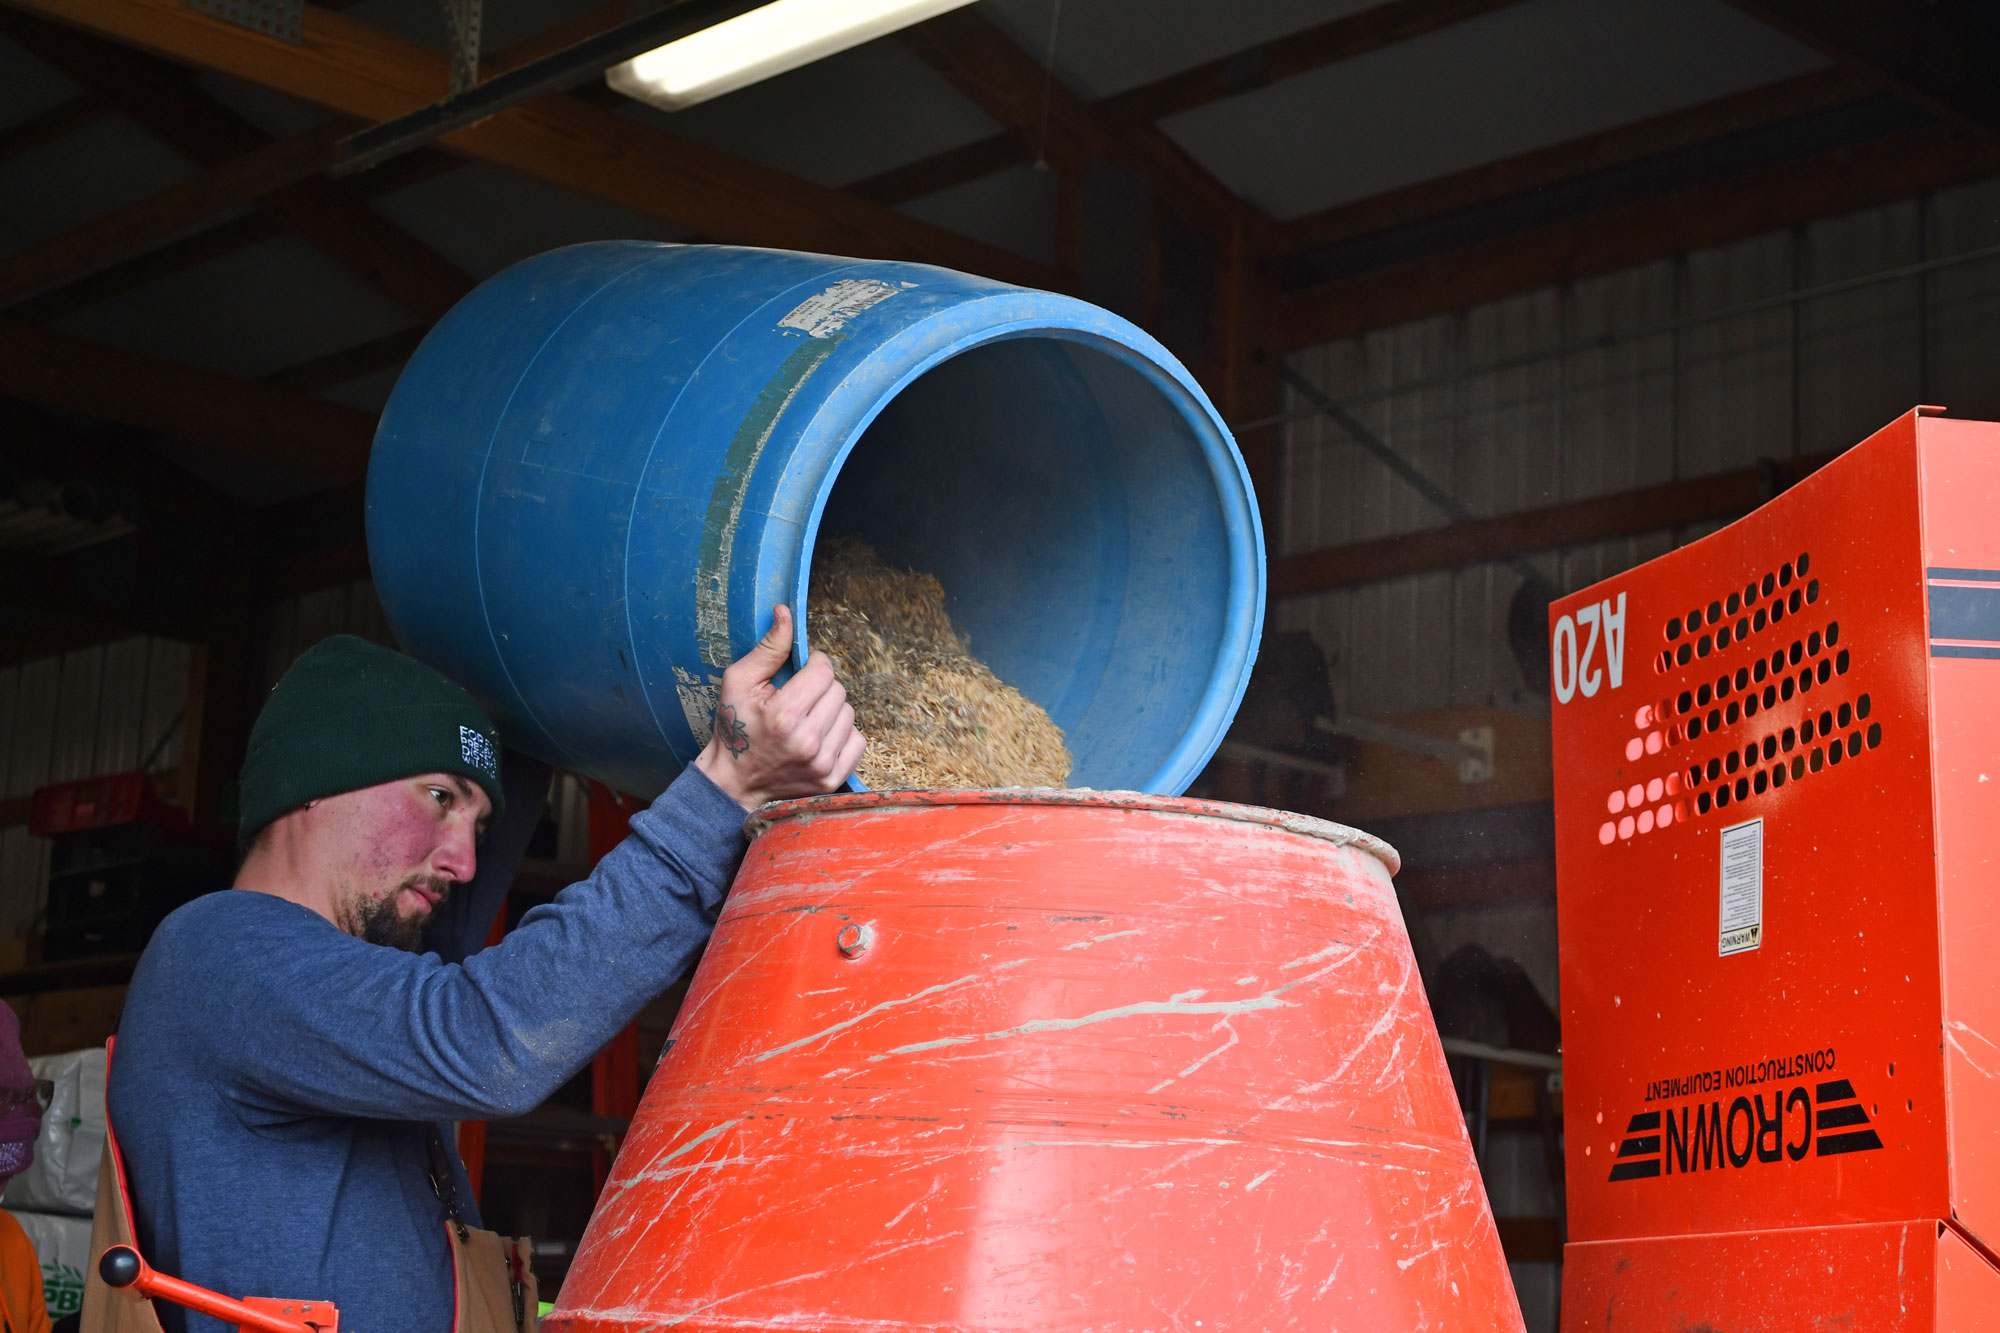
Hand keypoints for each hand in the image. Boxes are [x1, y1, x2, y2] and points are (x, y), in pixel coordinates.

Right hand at [693, 605, 865, 809]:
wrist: (733, 784)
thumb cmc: (733, 729)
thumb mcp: (739, 682)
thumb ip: (768, 648)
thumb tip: (785, 612)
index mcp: (783, 714)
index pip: (824, 671)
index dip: (813, 665)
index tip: (802, 672)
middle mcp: (806, 741)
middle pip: (839, 691)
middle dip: (821, 688)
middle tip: (799, 698)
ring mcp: (821, 763)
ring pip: (850, 714)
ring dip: (832, 711)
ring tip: (807, 719)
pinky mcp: (831, 780)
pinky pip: (858, 741)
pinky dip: (843, 735)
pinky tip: (820, 737)